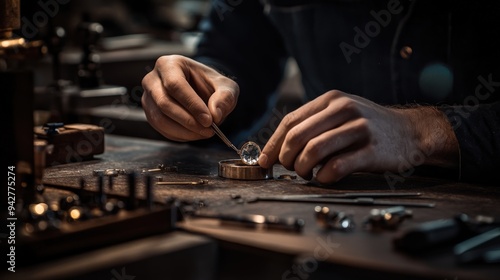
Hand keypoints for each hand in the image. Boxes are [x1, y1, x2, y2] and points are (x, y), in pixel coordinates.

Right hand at [141, 55, 238, 141]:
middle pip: (164, 103)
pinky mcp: (149, 113)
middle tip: (208, 130)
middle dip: (188, 121)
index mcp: (169, 64)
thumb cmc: (211, 85)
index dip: (192, 105)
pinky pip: (160, 129)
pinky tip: (194, 133)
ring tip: (204, 133)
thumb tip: (215, 114)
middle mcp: (152, 79)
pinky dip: (179, 135)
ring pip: (160, 119)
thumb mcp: (226, 86)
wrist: (201, 92)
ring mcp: (148, 97)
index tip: (209, 120)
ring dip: (184, 131)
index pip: (176, 85)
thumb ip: (225, 97)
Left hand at [258, 90, 458, 183]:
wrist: (411, 132)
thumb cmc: (368, 126)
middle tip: (288, 168)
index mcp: (331, 100)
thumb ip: (313, 125)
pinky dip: (324, 177)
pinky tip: (325, 178)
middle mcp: (343, 110)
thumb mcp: (341, 114)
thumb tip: (279, 149)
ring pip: (314, 151)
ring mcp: (359, 129)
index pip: (290, 121)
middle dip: (286, 157)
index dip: (273, 143)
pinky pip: (337, 166)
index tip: (265, 160)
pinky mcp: (371, 150)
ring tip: (305, 174)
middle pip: (298, 136)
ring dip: (302, 168)